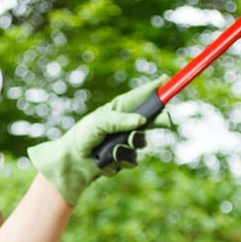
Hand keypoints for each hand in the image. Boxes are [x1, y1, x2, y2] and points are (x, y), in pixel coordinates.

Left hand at [27, 76, 171, 205]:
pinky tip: (107, 160)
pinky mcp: (125, 159)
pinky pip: (132, 160)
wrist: (73, 161)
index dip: (155, 89)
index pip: (141, 97)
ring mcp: (127, 142)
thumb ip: (121, 120)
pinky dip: (119, 160)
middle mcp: (127, 125)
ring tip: (110, 148)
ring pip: (141, 143)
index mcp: (120, 110)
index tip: (167, 81)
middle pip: (151, 120)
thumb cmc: (83, 135)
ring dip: (127, 145)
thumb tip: (142, 120)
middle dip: (159, 120)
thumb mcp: (100, 122)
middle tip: (167, 120)